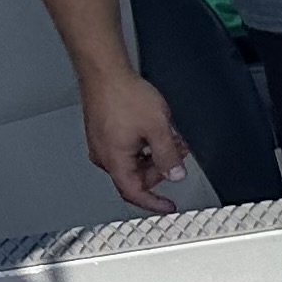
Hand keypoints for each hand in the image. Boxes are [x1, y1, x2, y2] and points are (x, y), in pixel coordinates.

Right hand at [78, 69, 193, 214]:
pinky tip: (157, 134)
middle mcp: (104, 156)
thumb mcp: (158, 128)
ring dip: (155, 156)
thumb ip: (169, 155)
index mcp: (115, 160)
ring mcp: (102, 144)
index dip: (153, 203)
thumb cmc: (124, 96)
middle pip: (135, 177)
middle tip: (179, 156)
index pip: (134, 193)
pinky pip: (126, 150)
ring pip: (133, 162)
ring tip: (173, 140)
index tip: (167, 207)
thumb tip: (175, 175)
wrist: (105, 74)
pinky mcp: (103, 133)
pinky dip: (144, 147)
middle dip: (160, 170)